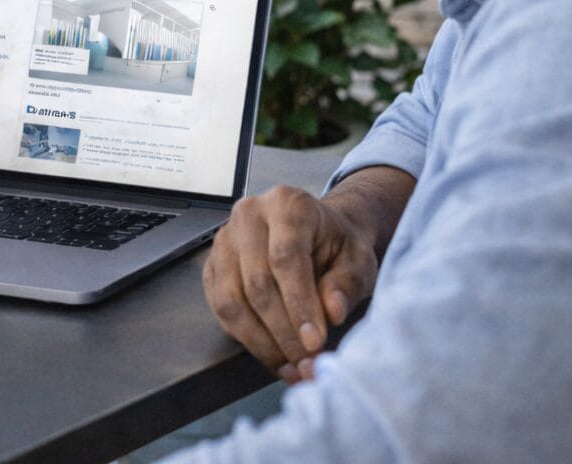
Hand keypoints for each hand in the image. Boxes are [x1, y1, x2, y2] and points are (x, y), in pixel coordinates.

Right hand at [203, 184, 378, 382]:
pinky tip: (273, 356)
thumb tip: (331, 311)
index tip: (315, 342)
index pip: (286, 256)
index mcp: (287, 204)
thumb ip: (348, 283)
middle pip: (256, 281)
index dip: (299, 303)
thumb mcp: (359, 260)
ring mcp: (224, 240)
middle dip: (283, 331)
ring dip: (262, 342)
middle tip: (306, 362)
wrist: (318, 237)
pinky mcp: (212, 265)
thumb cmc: (338, 247)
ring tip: (291, 366)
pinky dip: (246, 339)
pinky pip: (220, 308)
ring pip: (232, 299)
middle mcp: (248, 215)